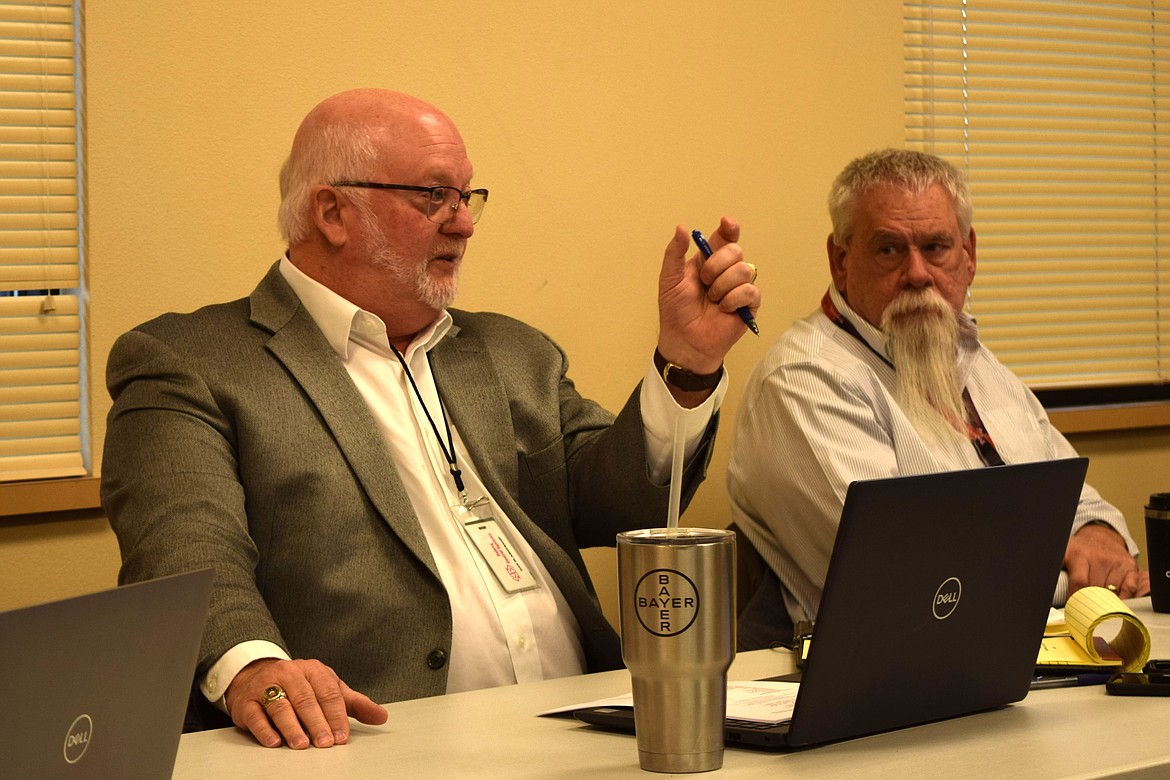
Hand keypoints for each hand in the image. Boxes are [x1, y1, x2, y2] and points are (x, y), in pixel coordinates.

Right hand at [225, 657, 387, 748]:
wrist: (256, 675)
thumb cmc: (299, 686)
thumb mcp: (328, 689)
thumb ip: (353, 704)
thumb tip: (381, 716)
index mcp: (313, 670)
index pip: (328, 692)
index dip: (336, 715)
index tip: (342, 736)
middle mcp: (290, 674)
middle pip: (305, 699)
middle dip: (317, 722)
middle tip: (325, 743)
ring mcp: (266, 686)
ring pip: (280, 706)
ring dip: (291, 726)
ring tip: (301, 744)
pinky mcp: (246, 701)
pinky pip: (255, 714)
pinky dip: (264, 729)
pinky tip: (274, 742)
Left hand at [656, 217, 759, 379]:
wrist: (685, 341)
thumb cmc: (676, 312)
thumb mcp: (670, 279)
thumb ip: (674, 253)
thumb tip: (682, 228)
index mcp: (709, 260)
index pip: (726, 237)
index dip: (730, 228)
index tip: (727, 224)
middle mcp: (727, 270)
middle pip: (736, 251)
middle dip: (716, 265)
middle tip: (703, 281)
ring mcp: (739, 287)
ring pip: (744, 270)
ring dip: (722, 285)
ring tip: (712, 299)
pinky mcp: (749, 304)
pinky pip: (750, 291)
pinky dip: (733, 299)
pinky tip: (723, 309)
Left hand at [1064, 523, 1146, 598]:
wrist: (1101, 537)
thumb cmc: (1081, 550)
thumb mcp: (1064, 554)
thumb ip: (1057, 568)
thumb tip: (1051, 585)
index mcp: (1080, 555)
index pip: (1080, 583)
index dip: (1076, 597)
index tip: (1074, 605)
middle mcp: (1100, 558)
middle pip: (1096, 590)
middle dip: (1090, 600)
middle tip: (1086, 606)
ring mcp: (1117, 563)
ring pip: (1112, 592)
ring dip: (1106, 600)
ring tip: (1098, 599)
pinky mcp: (1130, 567)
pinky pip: (1129, 589)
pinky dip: (1123, 598)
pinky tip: (1115, 599)